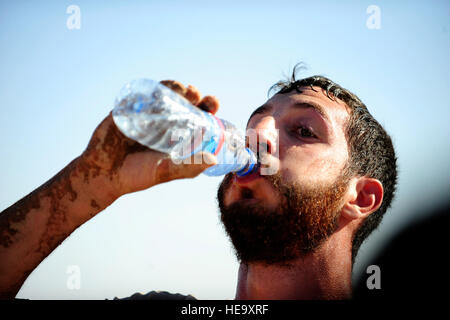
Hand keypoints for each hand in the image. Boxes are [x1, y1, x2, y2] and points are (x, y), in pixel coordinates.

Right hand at [79, 80, 219, 197]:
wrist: (103, 173)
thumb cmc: (137, 175)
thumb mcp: (166, 171)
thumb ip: (188, 167)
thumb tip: (215, 160)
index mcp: (178, 135)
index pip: (198, 116)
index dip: (207, 107)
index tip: (213, 103)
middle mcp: (165, 122)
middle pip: (184, 101)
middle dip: (193, 94)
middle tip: (196, 95)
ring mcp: (147, 113)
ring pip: (165, 93)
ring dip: (175, 87)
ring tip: (182, 90)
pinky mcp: (129, 108)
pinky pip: (143, 93)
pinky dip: (152, 88)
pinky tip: (159, 89)